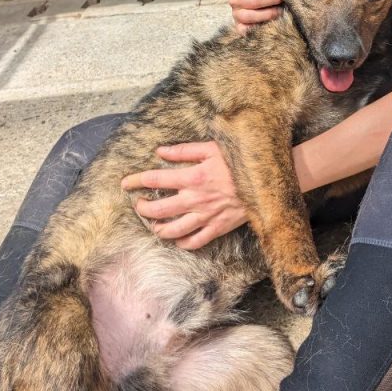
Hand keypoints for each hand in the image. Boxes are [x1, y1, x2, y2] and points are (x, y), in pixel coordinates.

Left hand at [121, 142, 248, 248]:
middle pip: (159, 209)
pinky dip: (181, 243)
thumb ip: (184, 150)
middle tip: (138, 204)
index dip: (136, 181)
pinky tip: (175, 239)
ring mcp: (205, 216)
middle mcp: (195, 199)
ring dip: (158, 228)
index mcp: (192, 177)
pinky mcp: (217, 228)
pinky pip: (194, 242)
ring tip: (153, 224)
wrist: (266, 182)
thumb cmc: (239, 161)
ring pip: (173, 230)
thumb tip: (160, 151)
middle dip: (143, 208)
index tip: (125, 183)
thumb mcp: (211, 148)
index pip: (155, 179)